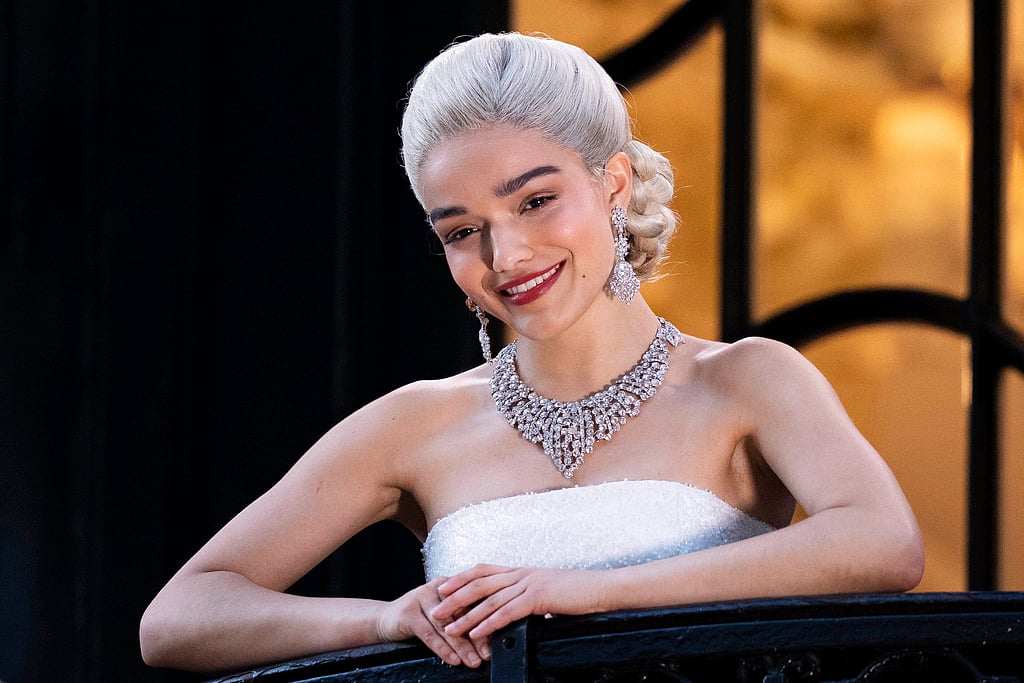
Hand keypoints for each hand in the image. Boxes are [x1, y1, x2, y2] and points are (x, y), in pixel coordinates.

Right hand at [375, 577, 489, 666]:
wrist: (384, 619)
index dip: (486, 622)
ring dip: (462, 646)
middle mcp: (437, 587)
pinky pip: (430, 634)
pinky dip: (443, 648)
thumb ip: (461, 618)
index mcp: (450, 585)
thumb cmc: (418, 618)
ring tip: (473, 661)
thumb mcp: (442, 615)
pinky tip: (453, 659)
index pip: (472, 602)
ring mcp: (421, 597)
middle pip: (461, 614)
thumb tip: (487, 639)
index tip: (497, 642)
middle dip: (476, 637)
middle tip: (487, 654)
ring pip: (447, 625)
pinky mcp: (408, 612)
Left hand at [431, 564, 601, 641]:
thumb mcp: (550, 593)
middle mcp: (522, 573)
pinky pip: (507, 611)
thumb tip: (520, 611)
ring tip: (448, 627)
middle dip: (454, 597)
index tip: (442, 587)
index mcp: (522, 571)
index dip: (461, 578)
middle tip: (435, 609)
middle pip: (479, 582)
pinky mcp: (538, 597)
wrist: (602, 589)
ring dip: (465, 615)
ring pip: (489, 599)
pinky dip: (488, 623)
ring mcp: (529, 583)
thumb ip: (531, 598)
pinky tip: (475, 633)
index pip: (484, 570)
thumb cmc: (579, 593)